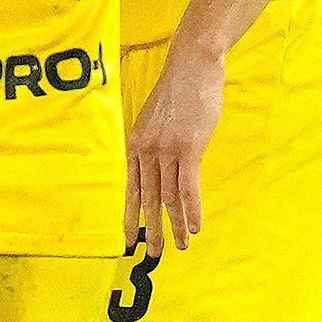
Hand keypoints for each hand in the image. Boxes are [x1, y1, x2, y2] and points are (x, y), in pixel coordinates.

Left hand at [128, 43, 225, 254]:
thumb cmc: (178, 93)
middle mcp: (146, 151)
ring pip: (168, 196)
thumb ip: (157, 146)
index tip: (128, 239)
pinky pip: (188, 186)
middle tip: (152, 254)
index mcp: (135, 146)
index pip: (130, 189)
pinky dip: (191, 209)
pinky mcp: (189, 148)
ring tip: (180, 247)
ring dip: (174, 225)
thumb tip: (166, 167)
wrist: (191, 67)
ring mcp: (166, 151)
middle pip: (147, 198)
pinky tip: (193, 227)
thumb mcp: (159, 121)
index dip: (130, 216)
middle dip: (150, 229)